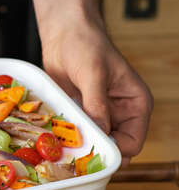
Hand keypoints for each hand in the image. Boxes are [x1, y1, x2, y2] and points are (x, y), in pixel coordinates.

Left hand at [41, 22, 152, 164]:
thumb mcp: (93, 74)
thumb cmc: (86, 45)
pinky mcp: (80, 114)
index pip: (133, 141)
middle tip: (72, 155)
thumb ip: (97, 104)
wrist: (64, 34)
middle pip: (113, 147)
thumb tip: (101, 133)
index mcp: (136, 104)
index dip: (115, 152)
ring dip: (79, 146)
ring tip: (61, 146)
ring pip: (93, 143)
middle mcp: (120, 113)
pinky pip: (77, 133)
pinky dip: (68, 137)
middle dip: (95, 152)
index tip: (92, 153)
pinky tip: (54, 137)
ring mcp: (99, 115)